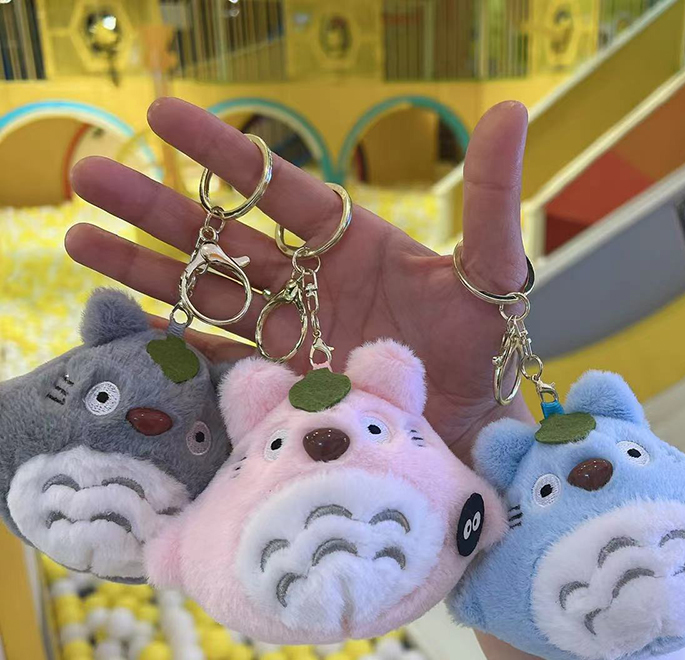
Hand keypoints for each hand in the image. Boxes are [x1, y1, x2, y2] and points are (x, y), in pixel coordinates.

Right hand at [66, 97, 532, 460]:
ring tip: (78, 239)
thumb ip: (491, 198)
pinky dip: (179, 347)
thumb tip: (509, 110)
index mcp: (350, 243)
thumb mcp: (491, 271)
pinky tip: (129, 327)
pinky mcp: (283, 383)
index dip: (222, 153)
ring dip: (145, 268)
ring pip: (208, 294)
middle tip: (90, 175)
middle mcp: (310, 283)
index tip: (163, 116)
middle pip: (223, 238)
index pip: (276, 187)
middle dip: (158, 208)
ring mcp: (291, 334)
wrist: (472, 427)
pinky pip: (221, 360)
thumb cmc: (485, 348)